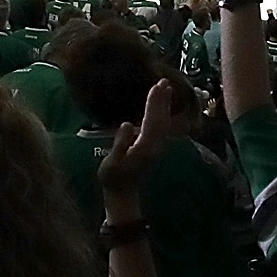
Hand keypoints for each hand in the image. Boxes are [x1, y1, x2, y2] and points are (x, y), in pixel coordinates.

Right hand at [97, 78, 174, 194]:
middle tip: (164, 81)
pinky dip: (160, 114)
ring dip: (163, 105)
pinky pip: (159, 127)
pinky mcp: (152, 148)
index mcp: (145, 148)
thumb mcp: (112, 162)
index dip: (154, 104)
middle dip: (162, 100)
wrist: (123, 195)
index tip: (156, 87)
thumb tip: (127, 124)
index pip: (152, 121)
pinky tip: (159, 107)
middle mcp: (154, 146)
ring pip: (162, 123)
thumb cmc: (113, 178)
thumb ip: (120, 143)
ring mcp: (155, 148)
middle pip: (161, 120)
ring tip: (164, 89)